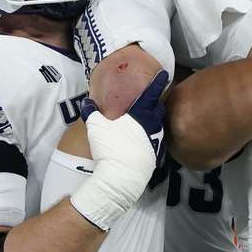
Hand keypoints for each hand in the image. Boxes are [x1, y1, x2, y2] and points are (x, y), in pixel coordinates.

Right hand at [70, 71, 168, 230]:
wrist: (121, 177)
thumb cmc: (110, 148)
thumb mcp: (96, 127)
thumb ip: (91, 112)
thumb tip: (86, 101)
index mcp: (141, 114)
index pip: (152, 93)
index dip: (158, 82)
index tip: (164, 74)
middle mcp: (152, 125)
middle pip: (158, 109)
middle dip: (156, 103)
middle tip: (151, 100)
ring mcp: (156, 141)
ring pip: (158, 126)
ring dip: (154, 121)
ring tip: (146, 120)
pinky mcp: (155, 155)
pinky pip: (156, 142)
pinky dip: (151, 137)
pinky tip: (143, 141)